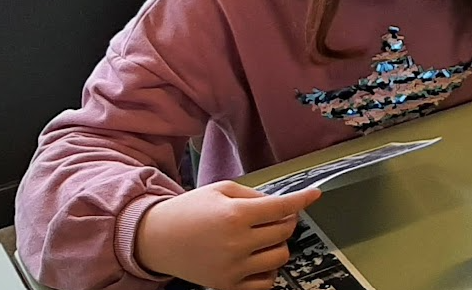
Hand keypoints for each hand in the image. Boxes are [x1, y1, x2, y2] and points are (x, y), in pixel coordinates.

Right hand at [135, 181, 320, 289]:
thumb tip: (281, 204)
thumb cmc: (189, 210)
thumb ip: (254, 195)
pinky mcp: (227, 285)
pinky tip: (259, 258)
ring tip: (264, 237)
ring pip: (280, 256)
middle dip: (286, 220)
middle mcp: (237, 243)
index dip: (302, 199)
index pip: (282, 207)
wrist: (156, 238)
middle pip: (284, 231)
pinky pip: (266, 282)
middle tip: (275, 215)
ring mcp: (233, 267)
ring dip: (279, 244)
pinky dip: (269, 270)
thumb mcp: (221, 190)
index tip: (314, 195)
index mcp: (236, 215)